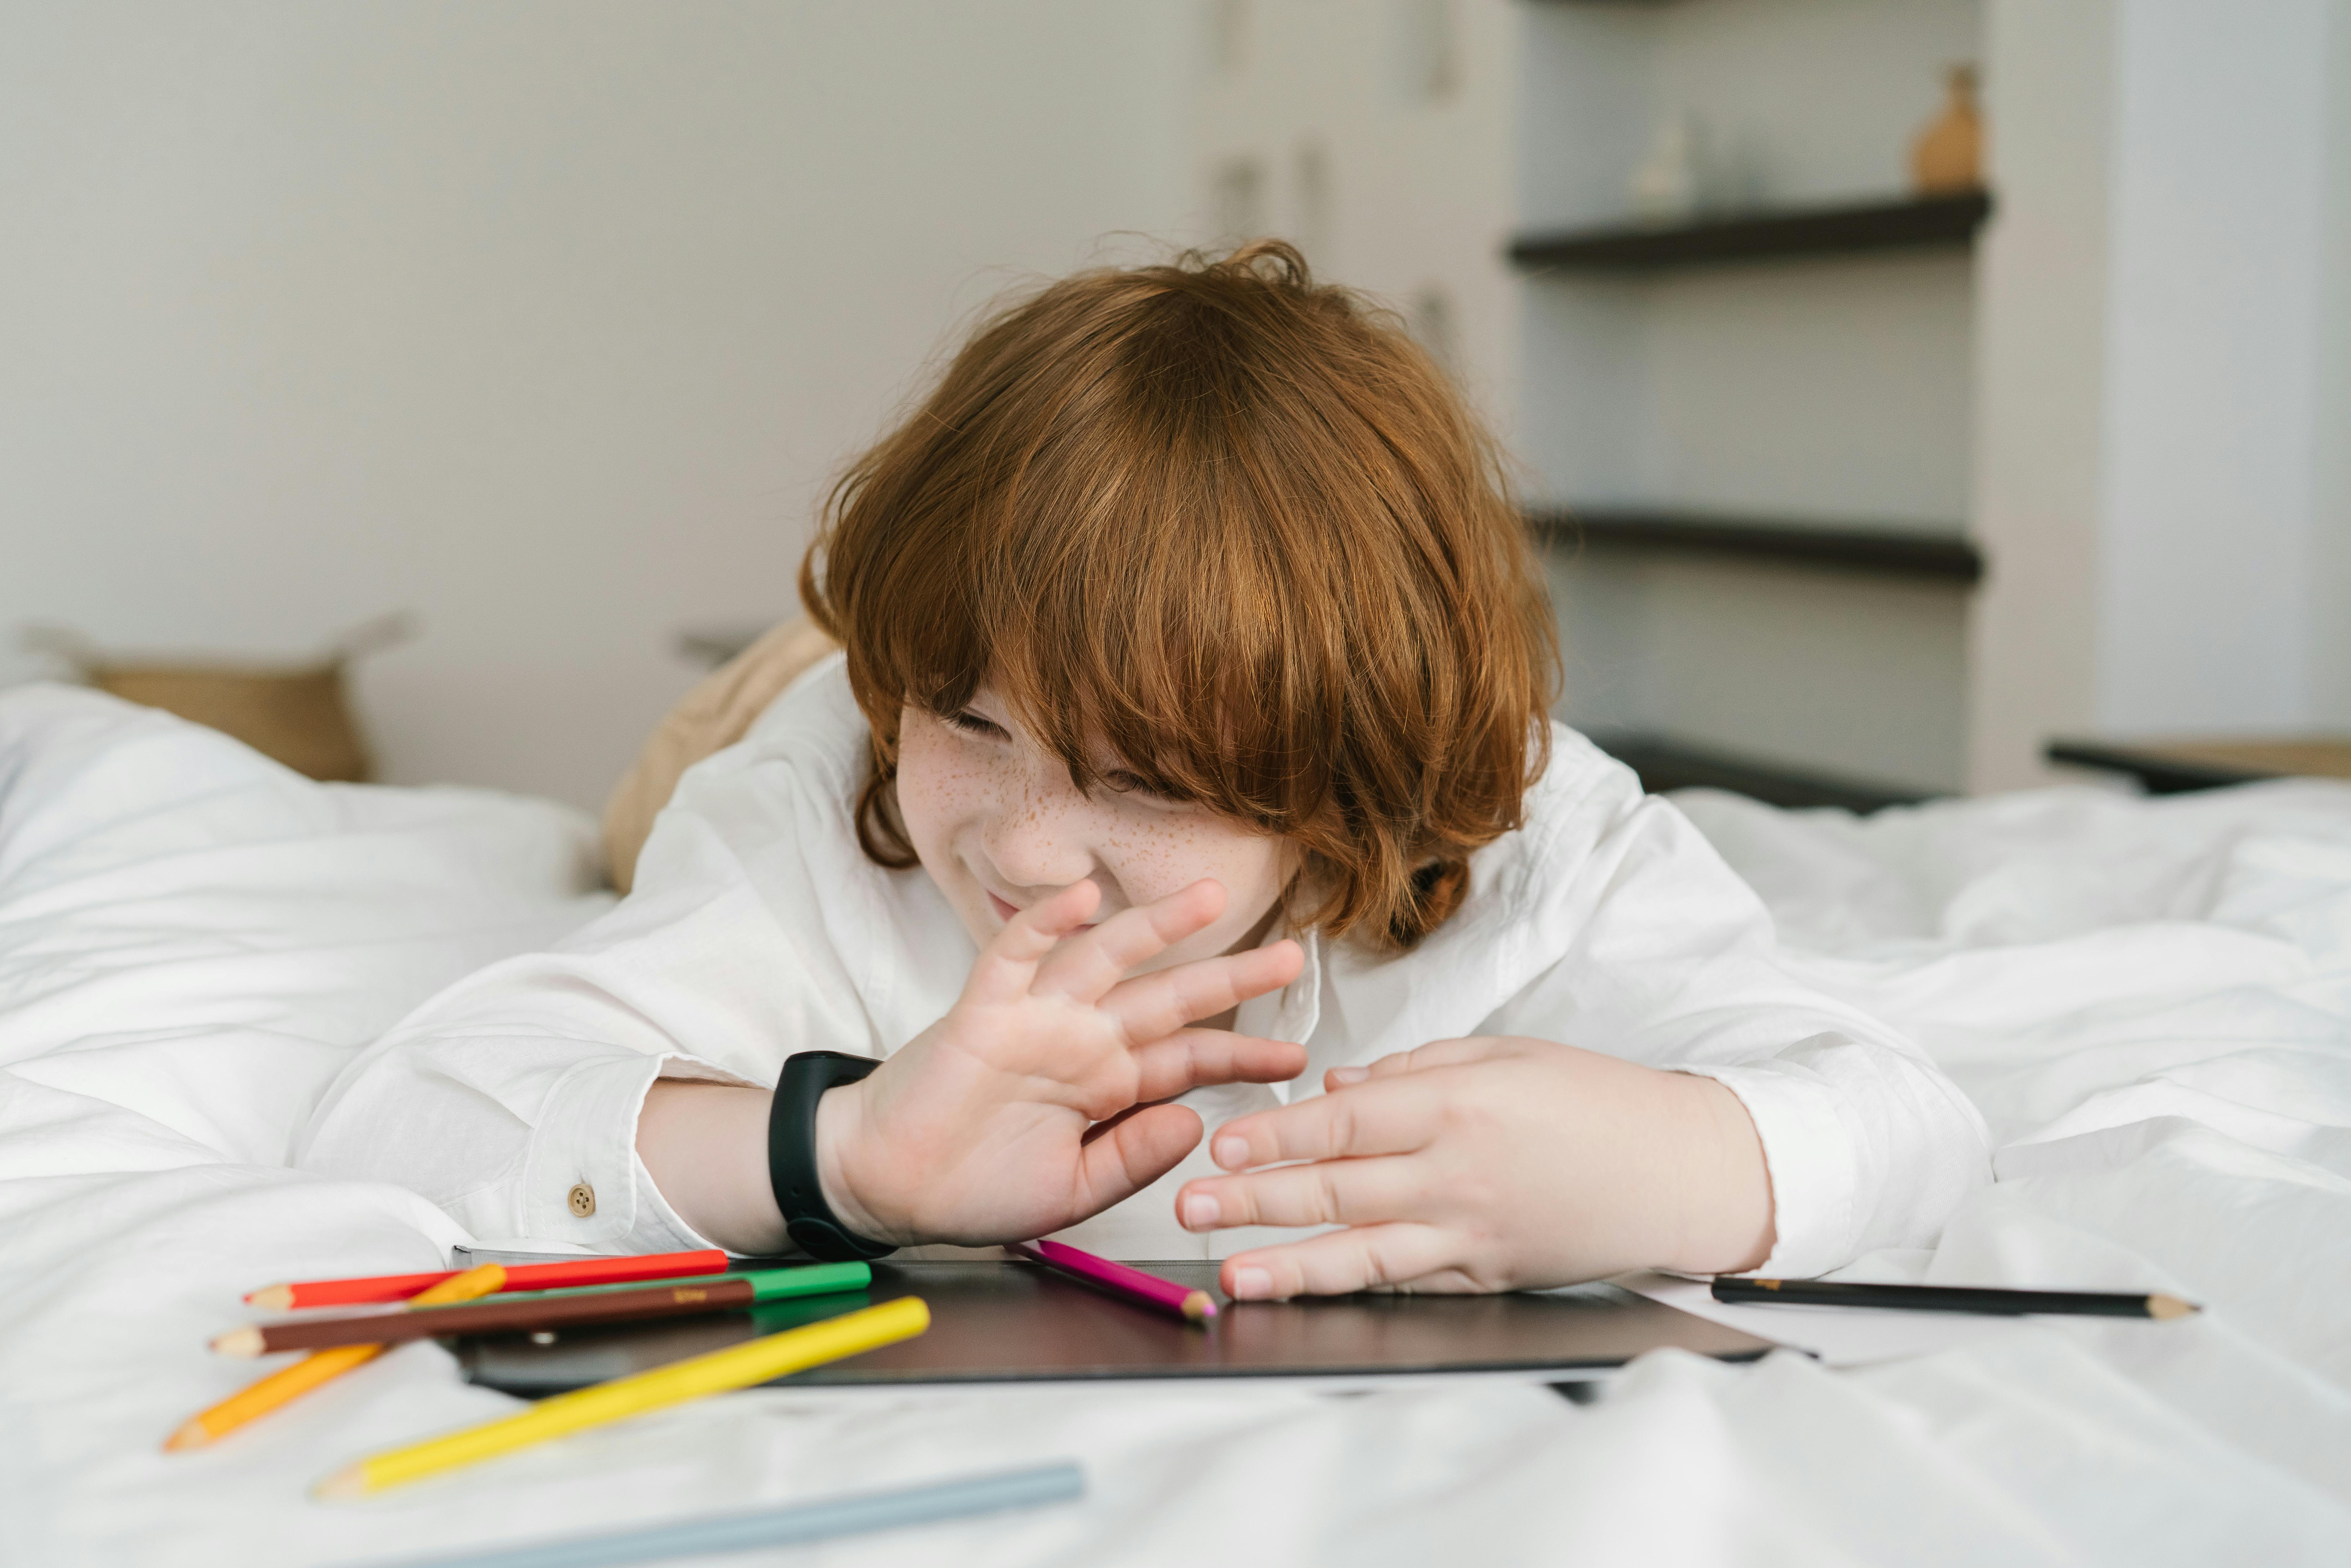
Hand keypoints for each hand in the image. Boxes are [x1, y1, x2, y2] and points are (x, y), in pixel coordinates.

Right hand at [816, 878, 1305, 1245]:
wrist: (889, 1188)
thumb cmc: (972, 1188)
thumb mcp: (1072, 1191)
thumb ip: (1132, 1159)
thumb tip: (1192, 1123)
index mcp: (1105, 1085)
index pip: (1188, 1058)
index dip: (1242, 1055)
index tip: (1296, 1059)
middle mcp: (1080, 1042)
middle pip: (1168, 998)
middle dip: (1229, 976)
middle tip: (1290, 956)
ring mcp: (1035, 1019)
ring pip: (1105, 958)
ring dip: (1156, 926)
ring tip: (1209, 898)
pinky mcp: (983, 1011)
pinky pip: (1017, 956)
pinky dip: (1046, 922)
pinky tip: (1082, 896)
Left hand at [1174, 1036, 1774, 1298]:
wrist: (1680, 1171)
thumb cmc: (1597, 1101)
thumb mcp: (1507, 1054)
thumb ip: (1417, 1067)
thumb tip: (1339, 1082)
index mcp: (1458, 1106)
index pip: (1345, 1120)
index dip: (1277, 1133)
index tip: (1221, 1138)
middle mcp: (1456, 1174)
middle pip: (1336, 1189)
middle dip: (1253, 1198)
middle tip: (1188, 1205)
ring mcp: (1470, 1233)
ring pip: (1360, 1253)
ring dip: (1285, 1263)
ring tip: (1226, 1270)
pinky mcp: (1485, 1274)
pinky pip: (1405, 1280)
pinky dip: (1349, 1287)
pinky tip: (1304, 1291)